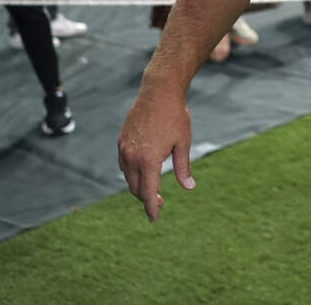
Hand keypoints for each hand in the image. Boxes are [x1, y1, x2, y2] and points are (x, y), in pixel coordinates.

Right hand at [117, 87, 194, 222]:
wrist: (158, 91)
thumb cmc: (175, 116)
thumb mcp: (183, 142)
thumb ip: (183, 167)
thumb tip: (189, 187)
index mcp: (148, 160)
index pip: (148, 192)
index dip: (151, 208)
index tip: (154, 219)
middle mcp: (132, 156)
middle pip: (136, 188)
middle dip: (146, 198)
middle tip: (159, 202)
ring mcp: (124, 148)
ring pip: (128, 177)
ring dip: (138, 186)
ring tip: (152, 188)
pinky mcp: (121, 140)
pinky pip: (123, 164)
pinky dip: (132, 172)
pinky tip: (142, 171)